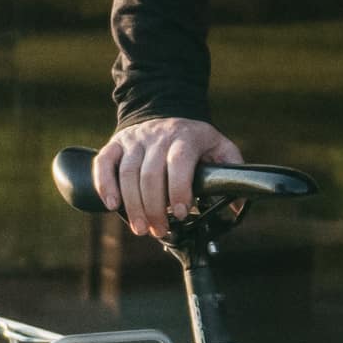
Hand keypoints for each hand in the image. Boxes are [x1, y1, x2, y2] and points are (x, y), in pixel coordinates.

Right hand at [95, 113, 242, 239]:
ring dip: (132, 205)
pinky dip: (105, 184)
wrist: (165, 111)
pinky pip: (104, 163)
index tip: (181, 213)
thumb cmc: (194, 139)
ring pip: (128, 172)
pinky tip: (112, 205)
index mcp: (186, 137)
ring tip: (140, 228)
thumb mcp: (219, 147)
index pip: (179, 162)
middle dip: (154, 207)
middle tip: (159, 230)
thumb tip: (238, 206)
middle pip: (150, 174)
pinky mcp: (116, 144)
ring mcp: (134, 140)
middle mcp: (158, 136)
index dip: (178, 189)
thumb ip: (231, 171)